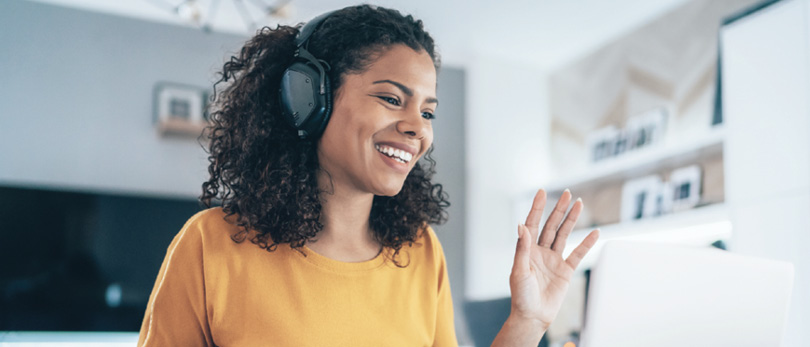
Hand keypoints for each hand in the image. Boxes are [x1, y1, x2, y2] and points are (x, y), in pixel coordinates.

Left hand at [509, 189, 598, 328]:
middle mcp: (540, 251)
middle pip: (551, 226)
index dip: (537, 208)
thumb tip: (521, 225)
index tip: (542, 192)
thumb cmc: (521, 296)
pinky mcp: (565, 270)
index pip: (532, 224)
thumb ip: (522, 248)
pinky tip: (595, 232)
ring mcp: (554, 260)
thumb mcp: (519, 271)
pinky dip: (586, 244)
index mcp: (527, 250)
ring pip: (564, 235)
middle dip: (559, 209)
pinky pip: (577, 254)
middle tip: (567, 194)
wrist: (533, 316)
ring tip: (579, 204)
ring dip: (571, 220)